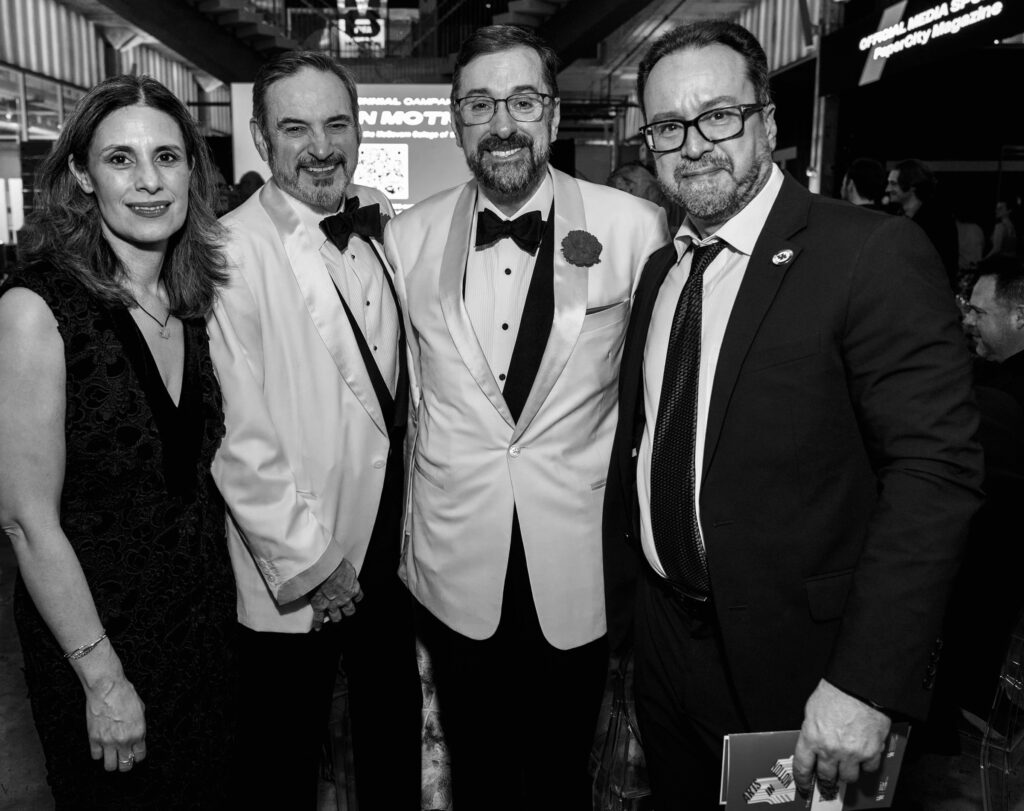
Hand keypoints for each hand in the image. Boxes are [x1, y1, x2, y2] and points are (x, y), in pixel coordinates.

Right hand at [85, 674, 146, 771]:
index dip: (137, 757)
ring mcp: (108, 741)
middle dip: (125, 764)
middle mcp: (124, 740)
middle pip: (125, 766)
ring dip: (111, 762)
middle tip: (123, 758)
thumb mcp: (140, 710)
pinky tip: (101, 747)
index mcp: (138, 733)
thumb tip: (137, 737)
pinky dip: (98, 753)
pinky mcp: (94, 739)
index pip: (139, 757)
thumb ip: (139, 727)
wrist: (107, 688)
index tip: (134, 754)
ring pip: (109, 766)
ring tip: (112, 756)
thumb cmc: (125, 694)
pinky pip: (96, 756)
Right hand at [310, 558, 362, 629]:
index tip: (353, 597)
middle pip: (349, 610)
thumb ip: (347, 574)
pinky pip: (319, 618)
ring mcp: (332, 604)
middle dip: (347, 610)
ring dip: (335, 617)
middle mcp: (345, 599)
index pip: (358, 596)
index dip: (355, 597)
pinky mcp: (319, 606)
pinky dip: (317, 623)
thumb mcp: (347, 567)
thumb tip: (345, 572)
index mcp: (353, 588)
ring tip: (333, 617)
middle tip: (344, 610)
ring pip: (336, 617)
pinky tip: (317, 627)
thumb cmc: (336, 563)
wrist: (324, 568)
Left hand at [793, 679, 889, 798]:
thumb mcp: (812, 711)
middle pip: (827, 776)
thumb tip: (813, 743)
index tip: (804, 785)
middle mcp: (830, 750)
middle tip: (828, 777)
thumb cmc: (835, 692)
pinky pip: (869, 769)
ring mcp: (851, 753)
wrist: (859, 686)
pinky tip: (864, 757)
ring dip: (847, 773)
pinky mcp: (871, 752)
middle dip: (826, 778)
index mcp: (811, 738)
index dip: (803, 780)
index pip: (803, 767)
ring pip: (848, 777)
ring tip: (847, 766)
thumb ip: (812, 731)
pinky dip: (866, 765)